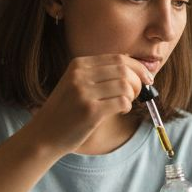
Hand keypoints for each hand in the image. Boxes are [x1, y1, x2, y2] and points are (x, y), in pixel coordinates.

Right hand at [30, 54, 152, 154]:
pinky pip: (122, 102)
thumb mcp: (77, 83)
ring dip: (132, 95)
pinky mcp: (90, 111)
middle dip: (139, 81)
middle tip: (139, 93)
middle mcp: (80, 75)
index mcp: (78, 64)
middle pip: (124, 70)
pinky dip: (127, 106)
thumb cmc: (65, 110)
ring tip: (126, 103)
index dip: (138, 67)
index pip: (118, 58)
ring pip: (125, 85)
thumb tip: (135, 69)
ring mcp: (84, 93)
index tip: (147, 77)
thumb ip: (100, 74)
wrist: (44, 133)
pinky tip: (121, 110)